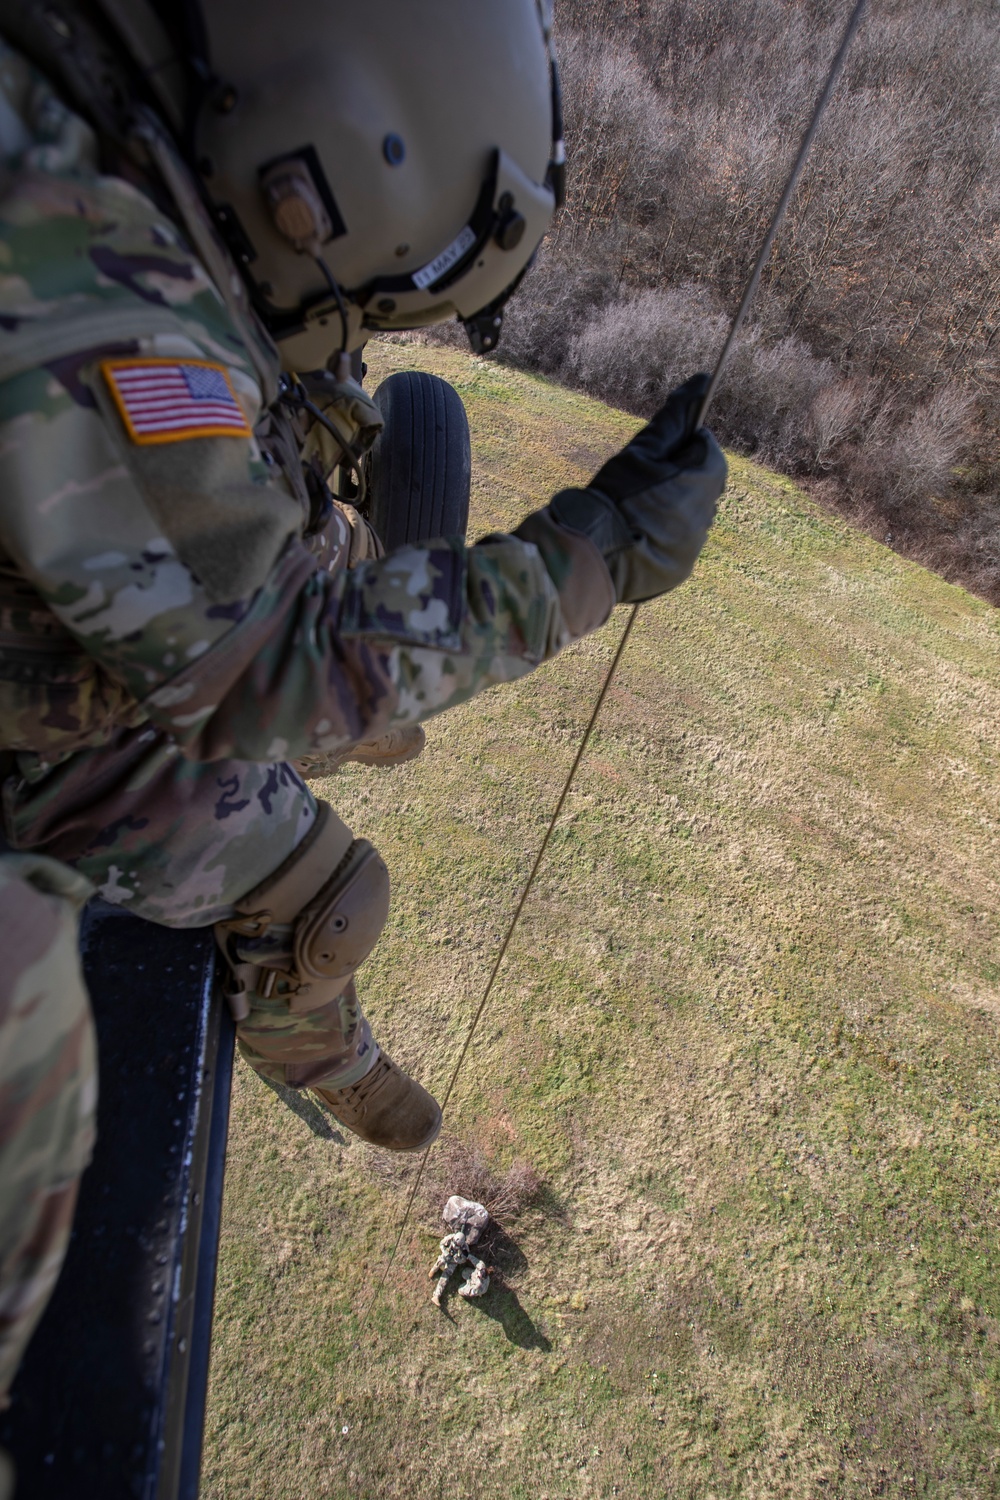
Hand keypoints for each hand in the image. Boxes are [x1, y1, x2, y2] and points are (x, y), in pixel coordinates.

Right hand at [545, 374, 725, 602]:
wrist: (589, 555)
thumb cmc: (614, 495)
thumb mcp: (641, 451)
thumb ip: (674, 417)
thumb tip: (704, 380)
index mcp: (701, 481)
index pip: (708, 450)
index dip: (684, 447)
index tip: (658, 453)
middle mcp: (706, 515)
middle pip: (702, 485)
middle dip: (680, 478)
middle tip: (641, 482)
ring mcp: (694, 546)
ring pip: (690, 515)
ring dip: (671, 508)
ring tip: (634, 511)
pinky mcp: (680, 570)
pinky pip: (679, 544)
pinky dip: (663, 536)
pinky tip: (635, 534)